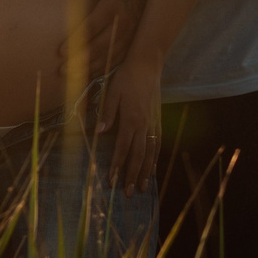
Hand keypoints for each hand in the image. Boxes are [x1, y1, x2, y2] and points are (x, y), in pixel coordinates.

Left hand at [58, 0, 154, 75]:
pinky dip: (103, 69)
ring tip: (72, 78)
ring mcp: (129, 36)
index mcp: (111, 8)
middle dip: (79, 60)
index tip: (61, 51)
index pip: (91, 27)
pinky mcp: (133, 43)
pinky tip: (90, 76)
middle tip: (62, 70)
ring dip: (90, 68)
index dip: (76, 40)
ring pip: (108, 57)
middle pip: (98, 47)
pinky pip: (117, 60)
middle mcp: (121, 24)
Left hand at [99, 56, 164, 195]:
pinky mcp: (158, 120)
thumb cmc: (127, 77)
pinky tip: (152, 168)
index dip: (117, 166)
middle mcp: (145, 125)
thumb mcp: (113, 92)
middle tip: (128, 193)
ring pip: (151, 153)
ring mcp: (154, 123)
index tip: (112, 181)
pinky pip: (158, 144)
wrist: (148, 64)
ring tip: (143, 188)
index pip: (123, 148)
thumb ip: (107, 113)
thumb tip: (99, 133)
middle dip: (133, 176)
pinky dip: (155, 159)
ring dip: (146, 172)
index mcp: (131, 119)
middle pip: (139, 156)